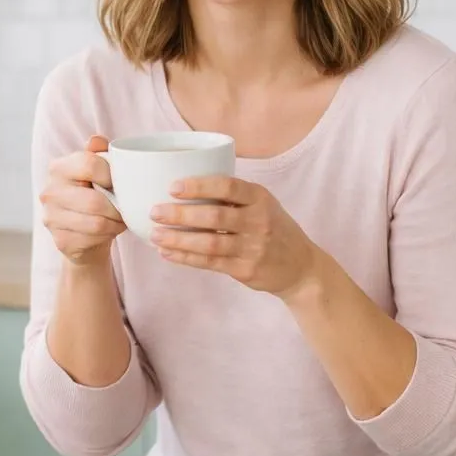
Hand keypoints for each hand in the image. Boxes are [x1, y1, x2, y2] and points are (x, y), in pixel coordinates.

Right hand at [39, 135, 125, 265]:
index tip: (119, 183)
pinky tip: (110, 231)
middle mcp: (49, 192)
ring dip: (116, 223)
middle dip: (118, 208)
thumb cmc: (94, 194)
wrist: (83, 232)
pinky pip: (93, 239)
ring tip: (120, 219)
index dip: (111, 175)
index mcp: (58, 168)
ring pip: (97, 223)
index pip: (89, 164)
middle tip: (126, 208)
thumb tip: (96, 140)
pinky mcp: (60, 240)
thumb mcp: (98, 171)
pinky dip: (108, 236)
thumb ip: (98, 153)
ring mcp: (51, 218)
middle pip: (94, 201)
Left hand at [149, 176, 321, 297]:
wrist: (301, 267)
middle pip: (213, 217)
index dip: (199, 186)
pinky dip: (186, 258)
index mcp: (260, 198)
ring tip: (155, 235)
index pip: (228, 187)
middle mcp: (258, 221)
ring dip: (178, 240)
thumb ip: (234, 197)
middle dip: (180, 215)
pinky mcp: (245, 269)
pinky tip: (168, 253)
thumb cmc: (274, 229)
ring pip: (208, 243)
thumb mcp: (264, 205)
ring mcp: (253, 247)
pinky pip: (210, 263)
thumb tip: (186, 188)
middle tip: (155, 212)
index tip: (173, 187)